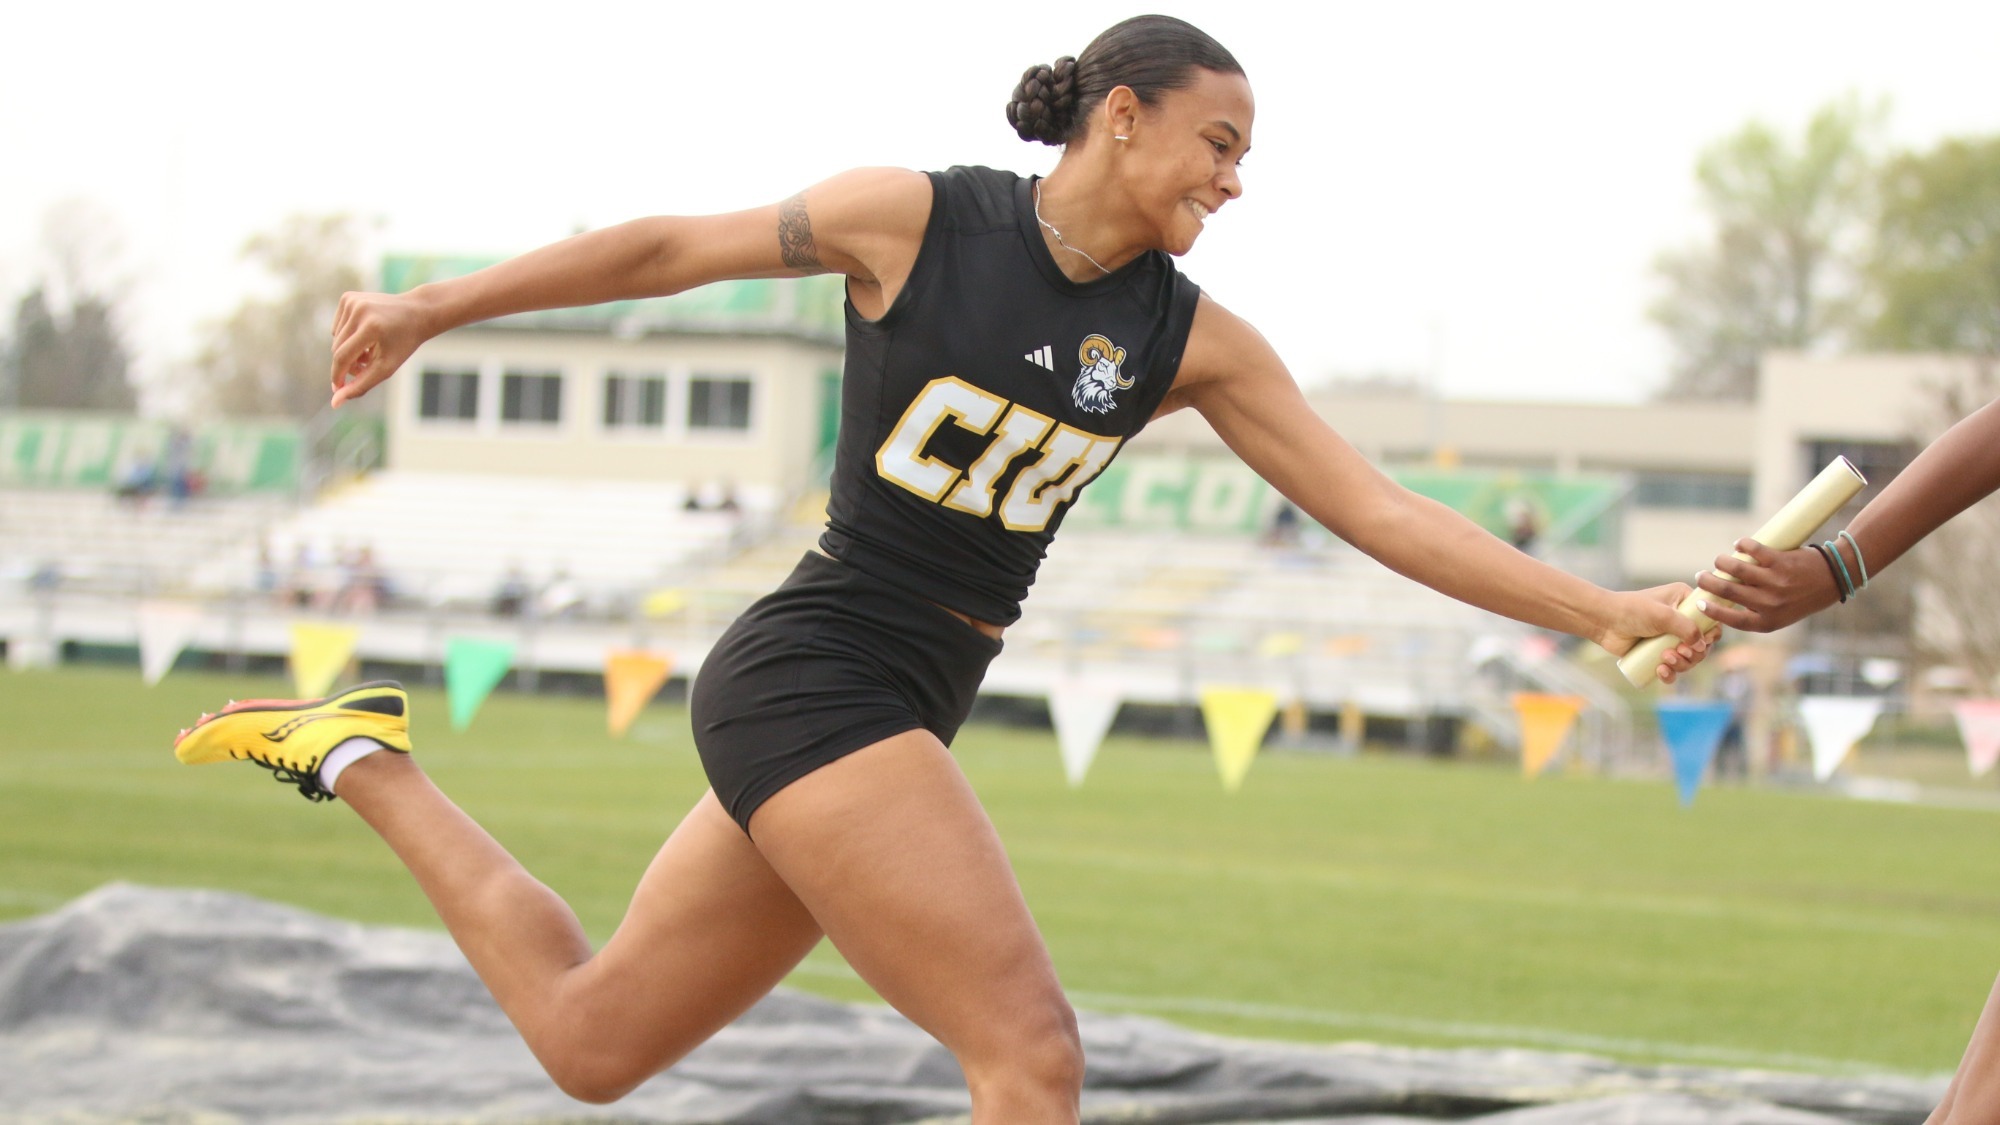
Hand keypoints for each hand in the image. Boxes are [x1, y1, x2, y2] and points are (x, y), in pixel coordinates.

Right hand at [329, 291, 432, 407]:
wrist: (417, 312)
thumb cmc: (403, 344)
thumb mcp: (386, 368)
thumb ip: (361, 385)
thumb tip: (334, 403)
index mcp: (371, 327)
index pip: (342, 357)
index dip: (337, 376)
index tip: (338, 389)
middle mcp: (359, 310)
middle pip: (337, 349)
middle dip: (348, 362)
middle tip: (367, 365)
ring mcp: (352, 300)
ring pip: (335, 338)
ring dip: (349, 349)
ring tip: (371, 348)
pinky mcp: (348, 297)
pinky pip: (338, 326)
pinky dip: (348, 334)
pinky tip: (366, 333)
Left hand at [1593, 583, 1717, 684]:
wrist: (1604, 621)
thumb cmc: (1632, 610)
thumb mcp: (1663, 615)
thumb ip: (1687, 627)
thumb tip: (1702, 646)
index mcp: (1685, 602)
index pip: (1710, 622)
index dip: (1710, 636)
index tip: (1699, 643)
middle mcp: (1681, 620)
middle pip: (1702, 646)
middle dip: (1693, 654)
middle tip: (1678, 652)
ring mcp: (1669, 638)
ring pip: (1688, 659)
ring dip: (1682, 664)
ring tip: (1665, 660)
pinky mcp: (1657, 653)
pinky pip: (1671, 669)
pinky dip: (1670, 674)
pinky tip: (1661, 672)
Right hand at [1693, 538, 1841, 632]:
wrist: (1834, 579)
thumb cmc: (1802, 598)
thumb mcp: (1781, 614)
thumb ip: (1756, 612)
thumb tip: (1722, 601)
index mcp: (1769, 621)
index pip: (1733, 620)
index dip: (1713, 612)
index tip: (1700, 603)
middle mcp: (1771, 603)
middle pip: (1729, 591)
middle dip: (1709, 582)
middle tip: (1701, 576)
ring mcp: (1776, 582)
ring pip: (1737, 568)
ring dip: (1721, 562)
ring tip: (1719, 561)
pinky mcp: (1781, 562)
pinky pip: (1753, 550)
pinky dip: (1742, 545)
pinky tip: (1739, 544)